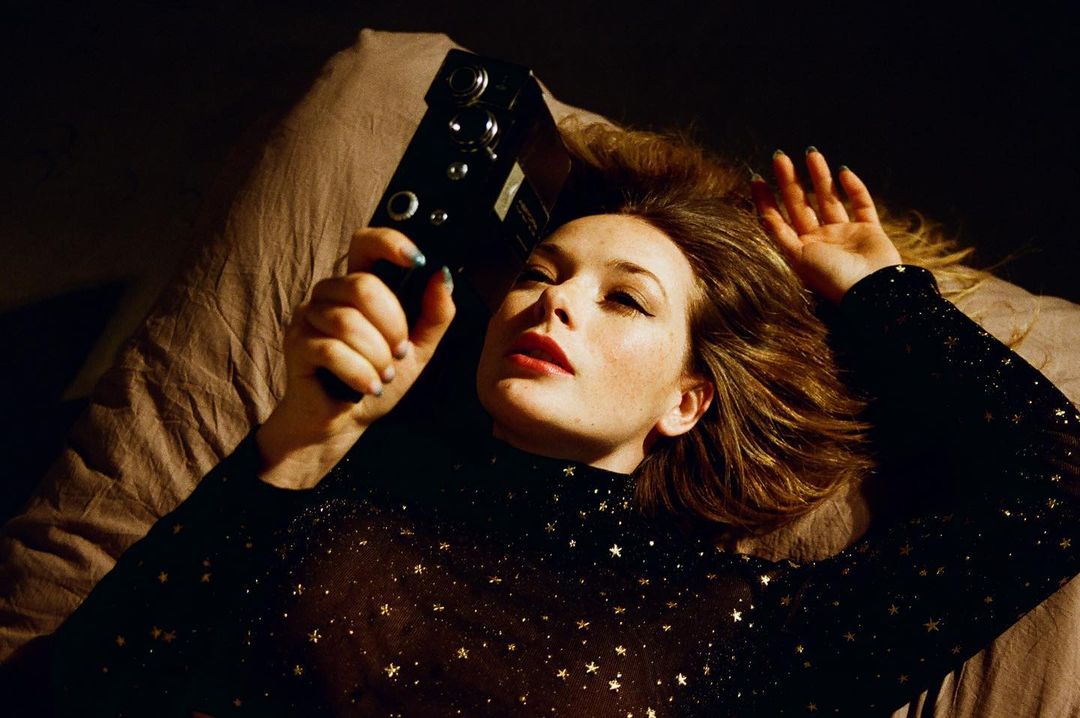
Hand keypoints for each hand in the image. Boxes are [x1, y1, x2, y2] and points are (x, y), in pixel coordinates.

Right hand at [256, 227, 455, 488]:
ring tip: (382, 375)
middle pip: (362, 286)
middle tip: (399, 354)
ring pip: (347, 322)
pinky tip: (368, 386)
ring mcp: (307, 316)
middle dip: (392, 325)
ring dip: (376, 356)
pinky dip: (358, 372)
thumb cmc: (375, 380)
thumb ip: (434, 314)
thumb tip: (443, 276)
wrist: (341, 423)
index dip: (389, 243)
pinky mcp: (296, 344)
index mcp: (357, 287)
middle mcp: (329, 294)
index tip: (418, 260)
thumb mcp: (417, 349)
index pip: (365, 243)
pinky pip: (331, 350)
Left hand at [751, 148, 901, 303]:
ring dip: (819, 177)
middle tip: (779, 156)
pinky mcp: (870, 231)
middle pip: (800, 205)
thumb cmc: (832, 279)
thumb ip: (779, 235)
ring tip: (810, 152)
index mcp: (800, 250)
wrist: (873, 293)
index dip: (766, 200)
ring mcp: (845, 235)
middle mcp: (820, 241)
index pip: (778, 220)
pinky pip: (862, 205)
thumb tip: (761, 214)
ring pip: (829, 199)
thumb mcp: (797, 258)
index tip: (756, 178)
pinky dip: (855, 188)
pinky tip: (844, 171)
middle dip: (789, 181)